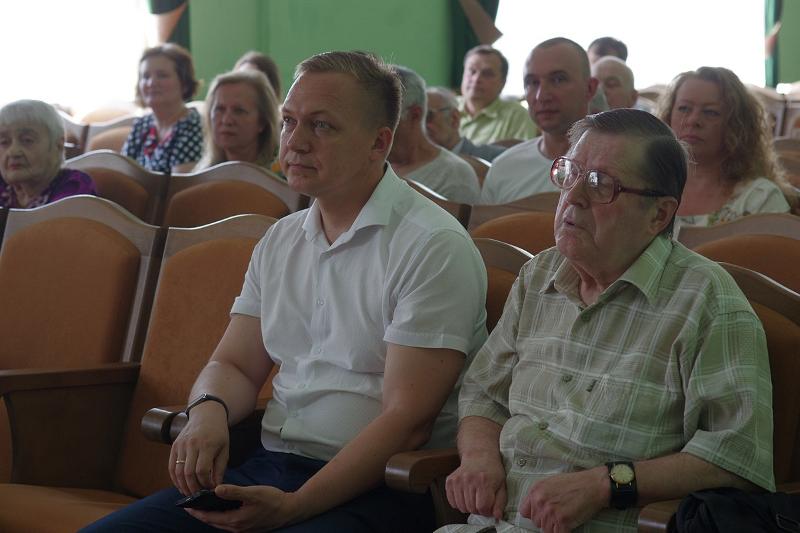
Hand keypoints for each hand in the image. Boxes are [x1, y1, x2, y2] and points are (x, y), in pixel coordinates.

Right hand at [169, 401, 229, 494]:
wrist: (206, 415)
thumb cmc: (218, 434)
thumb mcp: (225, 450)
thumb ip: (220, 469)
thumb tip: (215, 487)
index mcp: (207, 445)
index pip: (202, 470)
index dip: (205, 483)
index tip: (210, 488)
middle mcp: (192, 444)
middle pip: (188, 473)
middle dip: (193, 488)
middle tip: (198, 495)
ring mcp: (181, 445)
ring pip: (177, 471)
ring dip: (182, 486)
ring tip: (190, 493)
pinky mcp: (174, 446)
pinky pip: (171, 466)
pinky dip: (174, 479)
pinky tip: (181, 486)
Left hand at [185, 485, 302, 531]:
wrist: (289, 510)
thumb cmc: (272, 500)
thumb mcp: (253, 493)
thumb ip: (234, 491)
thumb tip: (216, 490)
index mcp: (235, 520)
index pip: (210, 517)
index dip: (197, 512)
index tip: (186, 506)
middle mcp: (236, 527)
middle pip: (213, 522)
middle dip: (201, 515)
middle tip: (190, 506)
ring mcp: (242, 528)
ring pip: (220, 523)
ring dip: (210, 516)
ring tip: (202, 506)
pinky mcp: (247, 526)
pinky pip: (228, 522)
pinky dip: (220, 516)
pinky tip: (221, 508)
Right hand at [445, 453, 506, 518]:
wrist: (479, 455)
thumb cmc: (492, 470)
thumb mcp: (502, 485)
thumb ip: (500, 503)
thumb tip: (497, 516)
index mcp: (484, 481)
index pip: (482, 507)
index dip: (486, 511)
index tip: (488, 507)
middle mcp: (469, 480)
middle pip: (471, 508)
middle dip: (478, 509)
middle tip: (481, 501)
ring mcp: (458, 480)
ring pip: (461, 507)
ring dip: (468, 507)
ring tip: (474, 498)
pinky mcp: (450, 481)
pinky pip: (452, 502)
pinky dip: (459, 503)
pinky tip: (465, 496)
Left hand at [519, 467, 607, 532]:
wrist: (593, 485)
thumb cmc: (574, 483)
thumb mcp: (550, 483)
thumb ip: (539, 495)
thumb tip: (533, 507)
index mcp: (536, 491)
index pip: (524, 511)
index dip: (533, 514)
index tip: (541, 514)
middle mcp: (540, 501)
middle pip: (536, 522)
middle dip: (546, 521)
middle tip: (557, 515)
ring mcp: (551, 512)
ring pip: (546, 530)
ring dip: (554, 527)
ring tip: (564, 518)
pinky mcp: (562, 521)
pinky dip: (563, 531)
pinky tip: (568, 525)